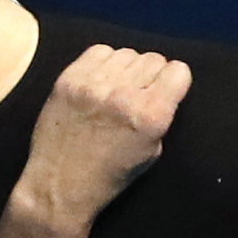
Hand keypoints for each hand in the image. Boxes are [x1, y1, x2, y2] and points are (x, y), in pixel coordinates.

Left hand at [16, 44, 192, 226]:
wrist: (59, 185)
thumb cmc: (110, 175)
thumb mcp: (153, 151)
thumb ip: (162, 114)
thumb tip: (163, 86)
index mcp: (151, 115)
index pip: (178, 70)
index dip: (174, 81)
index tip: (166, 91)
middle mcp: (124, 94)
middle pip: (153, 59)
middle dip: (151, 75)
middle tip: (139, 94)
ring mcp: (93, 84)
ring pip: (126, 53)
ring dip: (126, 69)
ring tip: (117, 89)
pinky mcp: (69, 79)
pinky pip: (98, 51)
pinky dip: (103, 63)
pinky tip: (99, 83)